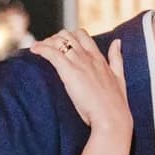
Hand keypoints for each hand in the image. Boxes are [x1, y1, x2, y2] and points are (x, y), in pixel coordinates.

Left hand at [34, 31, 131, 151]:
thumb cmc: (115, 104)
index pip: (82, 36)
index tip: (61, 45)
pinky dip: (41, 49)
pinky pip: (52, 53)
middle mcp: (88, 57)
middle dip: (54, 38)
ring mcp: (79, 63)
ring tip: (37, 49)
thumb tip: (117, 42)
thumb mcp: (119, 77)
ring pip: (58, 41)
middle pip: (67, 36)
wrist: (112, 118)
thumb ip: (116, 59)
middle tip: (46, 49)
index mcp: (99, 58)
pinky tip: (34, 50)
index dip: (69, 37)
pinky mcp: (69, 72)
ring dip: (46, 43)